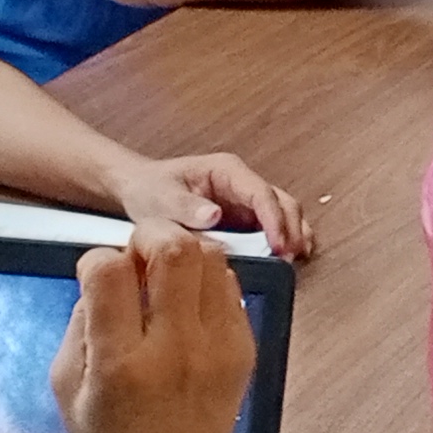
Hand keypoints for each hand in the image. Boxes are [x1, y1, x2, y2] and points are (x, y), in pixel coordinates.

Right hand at [50, 234, 258, 432]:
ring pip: (212, 259)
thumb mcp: (67, 390)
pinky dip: (206, 283)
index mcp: (120, 364)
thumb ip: (81, 324)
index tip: (96, 280)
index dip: (96, 260)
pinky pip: (230, 288)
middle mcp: (174, 351)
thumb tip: (104, 274)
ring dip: (183, 254)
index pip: (109, 269)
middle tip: (136, 260)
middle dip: (148, 237)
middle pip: (175, 249)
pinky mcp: (243, 352)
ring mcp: (217, 350)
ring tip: (163, 280)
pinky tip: (186, 308)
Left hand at [110, 151, 314, 261]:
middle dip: (291, 228)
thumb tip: (215, 216)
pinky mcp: (244, 220)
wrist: (139, 191)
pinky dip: (283, 242)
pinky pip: (272, 228)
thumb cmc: (150, 189)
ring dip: (293, 236)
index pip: (261, 193)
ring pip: (283, 214)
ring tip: (293, 261)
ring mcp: (246, 202)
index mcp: (227, 172)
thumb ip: (185, 206)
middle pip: (281, 202)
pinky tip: (285, 260)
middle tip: (289, 258)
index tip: (279, 245)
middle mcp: (242, 184)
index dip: (274, 219)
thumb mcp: (161, 198)